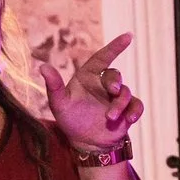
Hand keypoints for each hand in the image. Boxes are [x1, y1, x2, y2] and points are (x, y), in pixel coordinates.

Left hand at [39, 35, 143, 154]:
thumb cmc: (70, 119)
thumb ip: (53, 86)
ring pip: (125, 92)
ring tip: (111, 117)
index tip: (128, 36)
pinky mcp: (127, 110)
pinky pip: (137, 105)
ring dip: (120, 104)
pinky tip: (129, 119)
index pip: (103, 57)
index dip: (115, 46)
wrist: (86, 142)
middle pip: (115, 75)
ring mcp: (117, 97)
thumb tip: (42, 67)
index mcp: (88, 77)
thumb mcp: (59, 104)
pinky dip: (135, 111)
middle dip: (115, 81)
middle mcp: (104, 84)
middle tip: (113, 90)